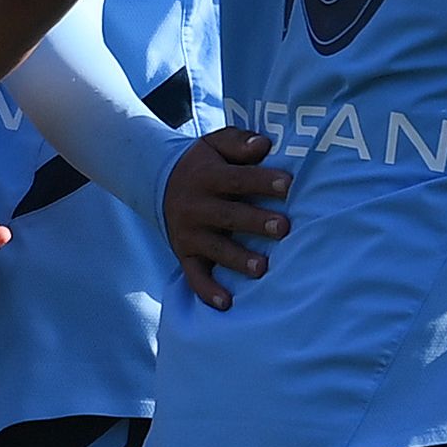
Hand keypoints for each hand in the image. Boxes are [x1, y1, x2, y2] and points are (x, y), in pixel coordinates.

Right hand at [165, 129, 286, 309]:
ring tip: (262, 268)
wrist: (157, 181)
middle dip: (255, 222)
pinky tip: (226, 304)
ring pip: (215, 248)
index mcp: (207, 176)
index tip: (288, 184)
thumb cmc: (203, 164)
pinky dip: (208, 291)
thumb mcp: (215, 144)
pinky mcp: (185, 254)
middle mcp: (196, 206)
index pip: (237, 178)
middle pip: (228, 215)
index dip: (262, 181)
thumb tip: (264, 144)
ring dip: (238, 259)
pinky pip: (194, 276)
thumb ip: (239, 142)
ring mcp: (189, 233)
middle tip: (283, 227)